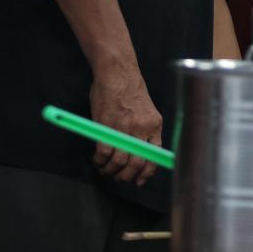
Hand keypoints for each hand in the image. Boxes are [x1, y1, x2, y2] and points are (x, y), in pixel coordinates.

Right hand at [89, 62, 162, 186]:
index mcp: (154, 125)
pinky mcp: (107, 127)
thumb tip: (139, 153)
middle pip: (136, 164)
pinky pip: (103, 153)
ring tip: (106, 170)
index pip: (155, 156)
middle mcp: (142, 129)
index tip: (139, 180)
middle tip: (118, 177)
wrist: (118, 73)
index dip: (146, 173)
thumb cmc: (130, 90)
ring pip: (119, 162)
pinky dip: (99, 161)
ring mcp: (124, 128)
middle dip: (126, 176)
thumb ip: (144, 131)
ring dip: (110, 170)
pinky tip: (97, 160)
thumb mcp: (147, 110)